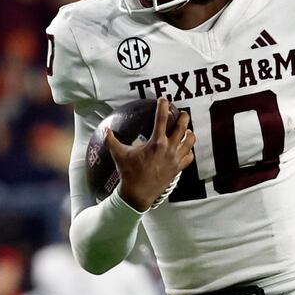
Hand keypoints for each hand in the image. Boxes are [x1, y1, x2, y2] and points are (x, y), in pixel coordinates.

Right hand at [105, 96, 194, 210]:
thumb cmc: (128, 174)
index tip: (163, 99)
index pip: (162, 118)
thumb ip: (111, 140)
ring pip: (190, 141)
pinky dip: (189, 150)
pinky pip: (189, 156)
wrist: (137, 195)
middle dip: (183, 117)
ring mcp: (175, 159)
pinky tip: (185, 148)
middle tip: (181, 112)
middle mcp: (169, 149)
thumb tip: (105, 130)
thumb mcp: (118, 155)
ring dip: (189, 133)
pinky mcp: (178, 169)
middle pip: (183, 126)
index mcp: (156, 142)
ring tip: (186, 130)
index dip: (163, 106)